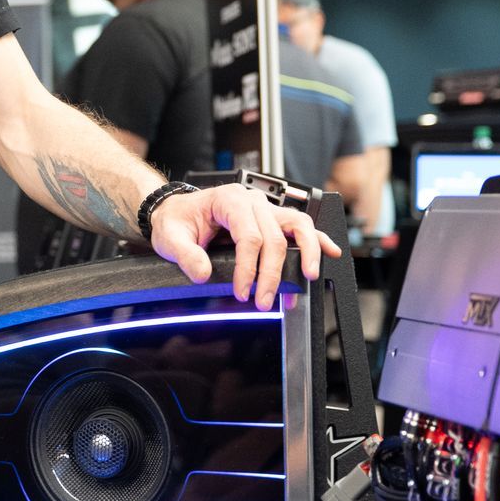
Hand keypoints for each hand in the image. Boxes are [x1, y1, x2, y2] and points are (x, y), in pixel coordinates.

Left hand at [149, 184, 342, 308]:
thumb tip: (202, 274)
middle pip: (275, 238)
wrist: (176, 211)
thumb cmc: (176, 221)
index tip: (243, 292)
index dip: (249, 268)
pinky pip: (300, 226)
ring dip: (306, 253)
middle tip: (263, 300)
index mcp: (229, 200)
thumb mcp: (169, 237)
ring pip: (298, 225)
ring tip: (307, 277)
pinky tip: (329, 252)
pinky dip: (317, 240)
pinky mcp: (272, 219)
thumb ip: (185, 255)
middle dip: (272, 273)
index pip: (250, 236)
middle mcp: (252, 201)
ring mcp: (265, 209)